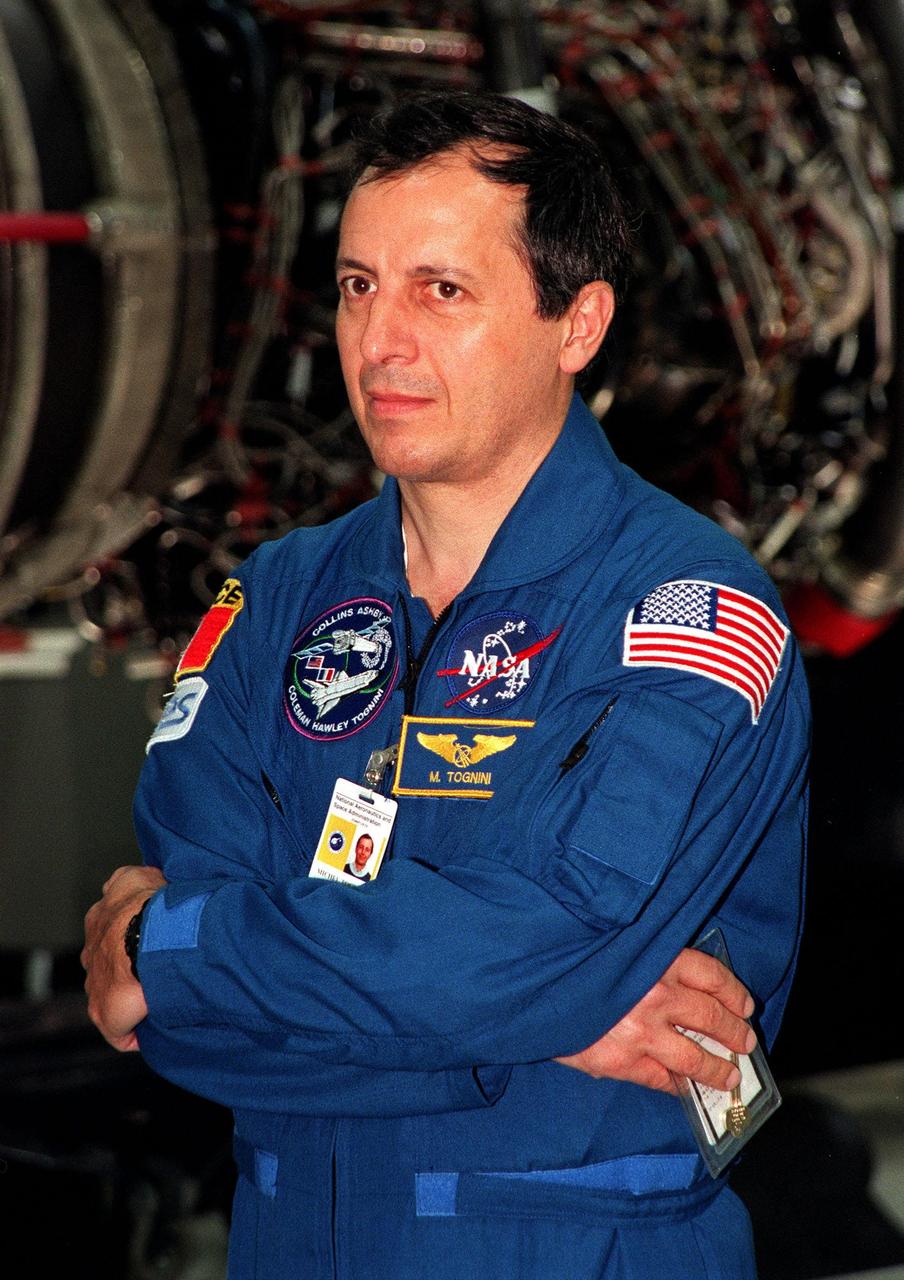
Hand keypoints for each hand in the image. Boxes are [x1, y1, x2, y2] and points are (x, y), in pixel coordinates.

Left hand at [81, 865, 166, 1051]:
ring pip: (112, 997)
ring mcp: (96, 984)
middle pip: (107, 965)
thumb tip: (148, 877)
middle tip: (158, 971)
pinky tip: (152, 1031)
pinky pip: (119, 1031)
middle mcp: (92, 952)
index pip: (108, 931)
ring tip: (161, 999)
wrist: (150, 935)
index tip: (151, 944)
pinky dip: (134, 1032)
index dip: (129, 939)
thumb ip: (135, 877)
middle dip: (128, 970)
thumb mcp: (138, 876)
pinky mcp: (105, 1013)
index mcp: (99, 919)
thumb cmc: (151, 906)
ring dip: (132, 1000)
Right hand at [556, 948, 756, 1093]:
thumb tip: (682, 988)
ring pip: (694, 1056)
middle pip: (711, 1015)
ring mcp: (639, 1031)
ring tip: (728, 1075)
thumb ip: (645, 962)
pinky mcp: (620, 1060)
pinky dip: (676, 1084)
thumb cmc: (572, 963)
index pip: (711, 974)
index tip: (744, 1004)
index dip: (732, 992)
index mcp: (655, 957)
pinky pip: (660, 1079)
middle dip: (734, 1032)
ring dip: (716, 1068)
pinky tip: (683, 1086)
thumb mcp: (613, 947)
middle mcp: (654, 993)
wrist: (529, 987)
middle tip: (745, 1041)